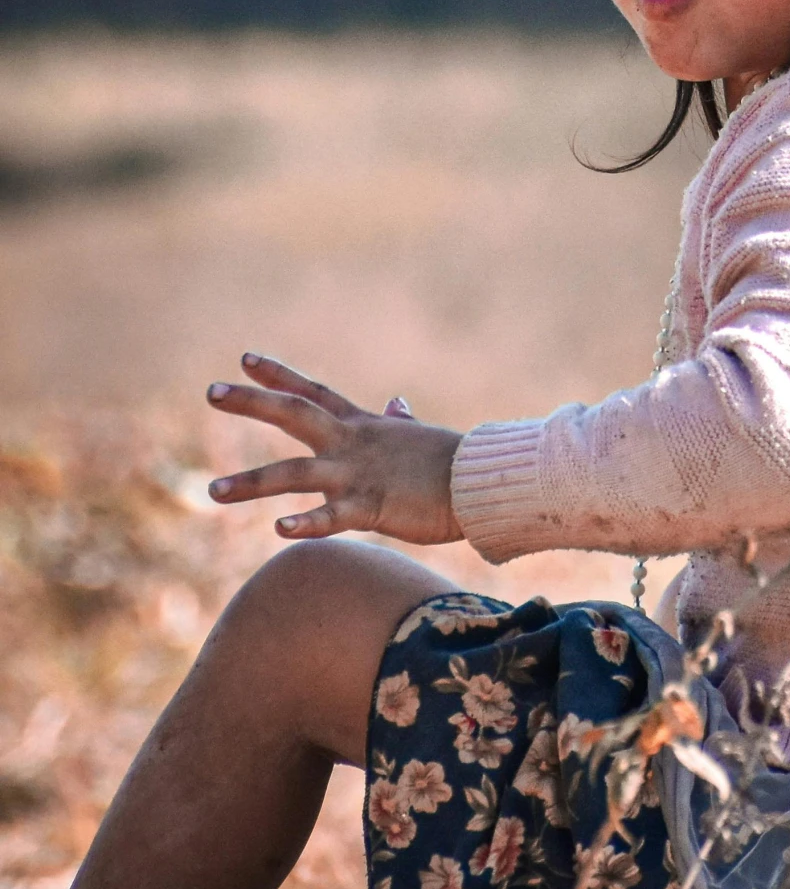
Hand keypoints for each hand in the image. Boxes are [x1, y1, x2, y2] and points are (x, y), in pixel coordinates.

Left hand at [205, 354, 464, 544]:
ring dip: (252, 482)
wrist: (481, 482)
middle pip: (293, 415)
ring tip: (212, 491)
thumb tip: (396, 403)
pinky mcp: (372, 506)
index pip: (312, 392)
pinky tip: (281, 530)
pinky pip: (333, 516)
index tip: (244, 358)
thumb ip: (399, 422)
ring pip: (295, 473)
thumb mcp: (417, 436)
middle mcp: (352, 443)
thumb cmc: (451, 462)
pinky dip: (308, 522)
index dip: (278, 375)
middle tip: (211, 391)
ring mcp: (358, 473)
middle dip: (251, 403)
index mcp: (362, 426)